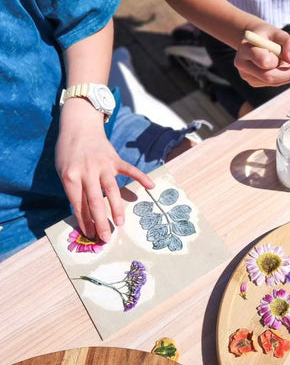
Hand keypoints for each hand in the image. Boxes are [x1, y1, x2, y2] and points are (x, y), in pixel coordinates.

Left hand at [55, 99, 153, 242]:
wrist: (78, 126)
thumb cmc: (68, 152)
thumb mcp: (64, 171)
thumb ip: (74, 189)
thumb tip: (86, 214)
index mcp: (71, 176)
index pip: (78, 203)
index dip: (84, 220)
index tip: (90, 234)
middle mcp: (87, 172)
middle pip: (95, 201)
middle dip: (100, 221)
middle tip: (106, 237)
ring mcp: (103, 165)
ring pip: (112, 189)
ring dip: (116, 207)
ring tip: (120, 223)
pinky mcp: (115, 159)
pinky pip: (129, 169)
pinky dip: (141, 177)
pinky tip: (151, 186)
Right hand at [234, 22, 289, 87]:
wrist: (256, 39)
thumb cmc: (269, 36)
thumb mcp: (280, 33)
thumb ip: (289, 43)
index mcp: (246, 48)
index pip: (265, 62)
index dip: (284, 65)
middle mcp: (242, 64)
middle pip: (268, 77)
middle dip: (289, 75)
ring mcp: (246, 75)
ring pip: (272, 82)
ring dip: (287, 76)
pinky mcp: (253, 82)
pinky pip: (272, 84)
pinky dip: (283, 78)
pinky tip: (287, 70)